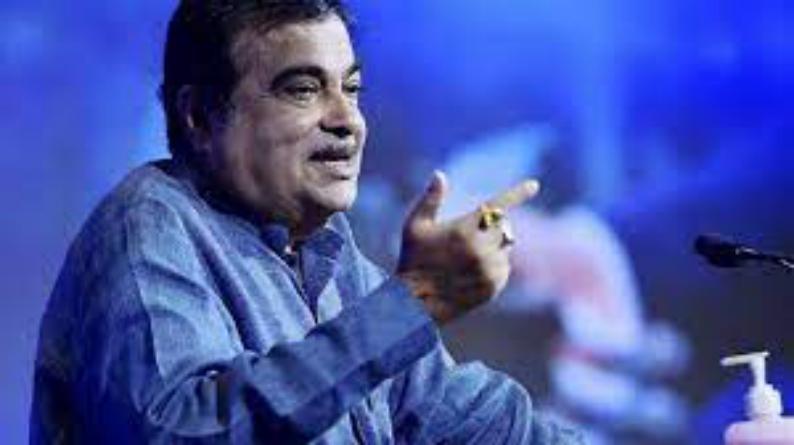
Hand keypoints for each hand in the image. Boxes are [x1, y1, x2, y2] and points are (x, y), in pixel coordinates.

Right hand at [397, 171, 539, 323]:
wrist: (415, 304)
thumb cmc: (413, 260)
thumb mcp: (415, 226)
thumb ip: (431, 199)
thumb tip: (440, 174)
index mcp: (464, 230)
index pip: (497, 207)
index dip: (517, 194)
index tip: (534, 185)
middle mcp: (480, 249)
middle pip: (503, 226)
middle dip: (492, 225)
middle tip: (472, 233)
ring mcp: (489, 269)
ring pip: (505, 247)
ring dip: (493, 246)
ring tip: (468, 256)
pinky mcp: (494, 286)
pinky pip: (504, 267)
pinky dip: (494, 265)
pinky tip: (472, 271)